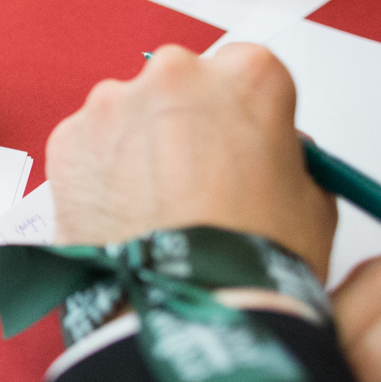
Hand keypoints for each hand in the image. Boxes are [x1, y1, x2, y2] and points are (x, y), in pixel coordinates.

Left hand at [47, 43, 336, 276]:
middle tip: (194, 183)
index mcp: (247, 75)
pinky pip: (87, 148)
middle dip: (184, 125)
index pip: (244, 73)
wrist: (188, 308)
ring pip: (128, 115)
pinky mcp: (68, 139)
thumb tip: (267, 151)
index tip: (238, 145)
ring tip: (154, 209)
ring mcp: (114, 104)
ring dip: (137, 149)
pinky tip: (122, 217)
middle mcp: (175, 74)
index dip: (241, 115)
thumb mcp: (312, 198)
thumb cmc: (253, 258)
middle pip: (180, 87)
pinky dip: (98, 175)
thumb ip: (287, 154)